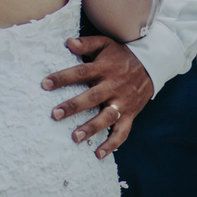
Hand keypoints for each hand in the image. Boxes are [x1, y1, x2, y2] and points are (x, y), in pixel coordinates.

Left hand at [41, 35, 153, 157]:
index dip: (63, 78)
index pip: (81, 72)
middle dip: (74, 106)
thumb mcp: (105, 43)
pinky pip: (122, 132)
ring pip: (107, 116)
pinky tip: (98, 154)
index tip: (45, 84)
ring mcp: (122, 102)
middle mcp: (113, 86)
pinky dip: (112, 144)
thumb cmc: (121, 55)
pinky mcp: (130, 114)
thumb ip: (86, 43)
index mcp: (104, 68)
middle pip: (92, 97)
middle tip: (55, 114)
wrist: (151, 65)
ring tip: (75, 137)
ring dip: (92, 127)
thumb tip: (68, 42)